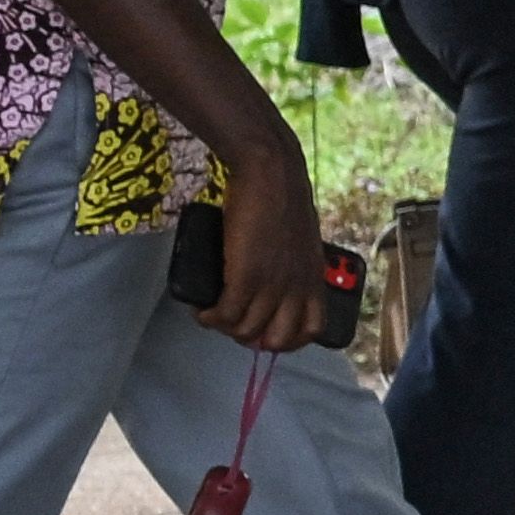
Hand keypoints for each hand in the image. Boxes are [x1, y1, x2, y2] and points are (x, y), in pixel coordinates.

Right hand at [207, 134, 329, 351]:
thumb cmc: (281, 199)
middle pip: (278, 340)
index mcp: (313, 279)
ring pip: (247, 332)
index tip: (268, 333)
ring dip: (225, 329)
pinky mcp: (246, 276)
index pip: (312, 329)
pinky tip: (201, 311)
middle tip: (234, 324)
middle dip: (254, 339)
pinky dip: (210, 318)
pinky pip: (226, 315)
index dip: (289, 340)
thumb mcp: (300, 240)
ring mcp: (272, 284)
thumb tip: (275, 275)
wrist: (271, 174)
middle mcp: (296, 287)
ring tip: (212, 315)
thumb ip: (293, 263)